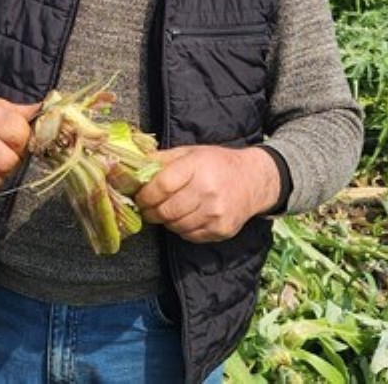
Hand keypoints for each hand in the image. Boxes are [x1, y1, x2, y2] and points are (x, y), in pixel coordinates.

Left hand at [134, 145, 280, 241]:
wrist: (254, 180)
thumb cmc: (217, 164)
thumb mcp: (190, 152)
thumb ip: (162, 160)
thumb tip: (133, 168)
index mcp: (197, 167)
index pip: (161, 186)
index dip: (145, 195)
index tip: (140, 196)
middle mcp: (208, 191)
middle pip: (166, 210)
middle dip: (151, 212)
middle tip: (148, 208)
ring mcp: (216, 213)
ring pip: (175, 226)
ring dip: (166, 221)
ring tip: (168, 211)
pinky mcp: (221, 230)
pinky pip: (189, 236)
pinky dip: (182, 229)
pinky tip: (186, 217)